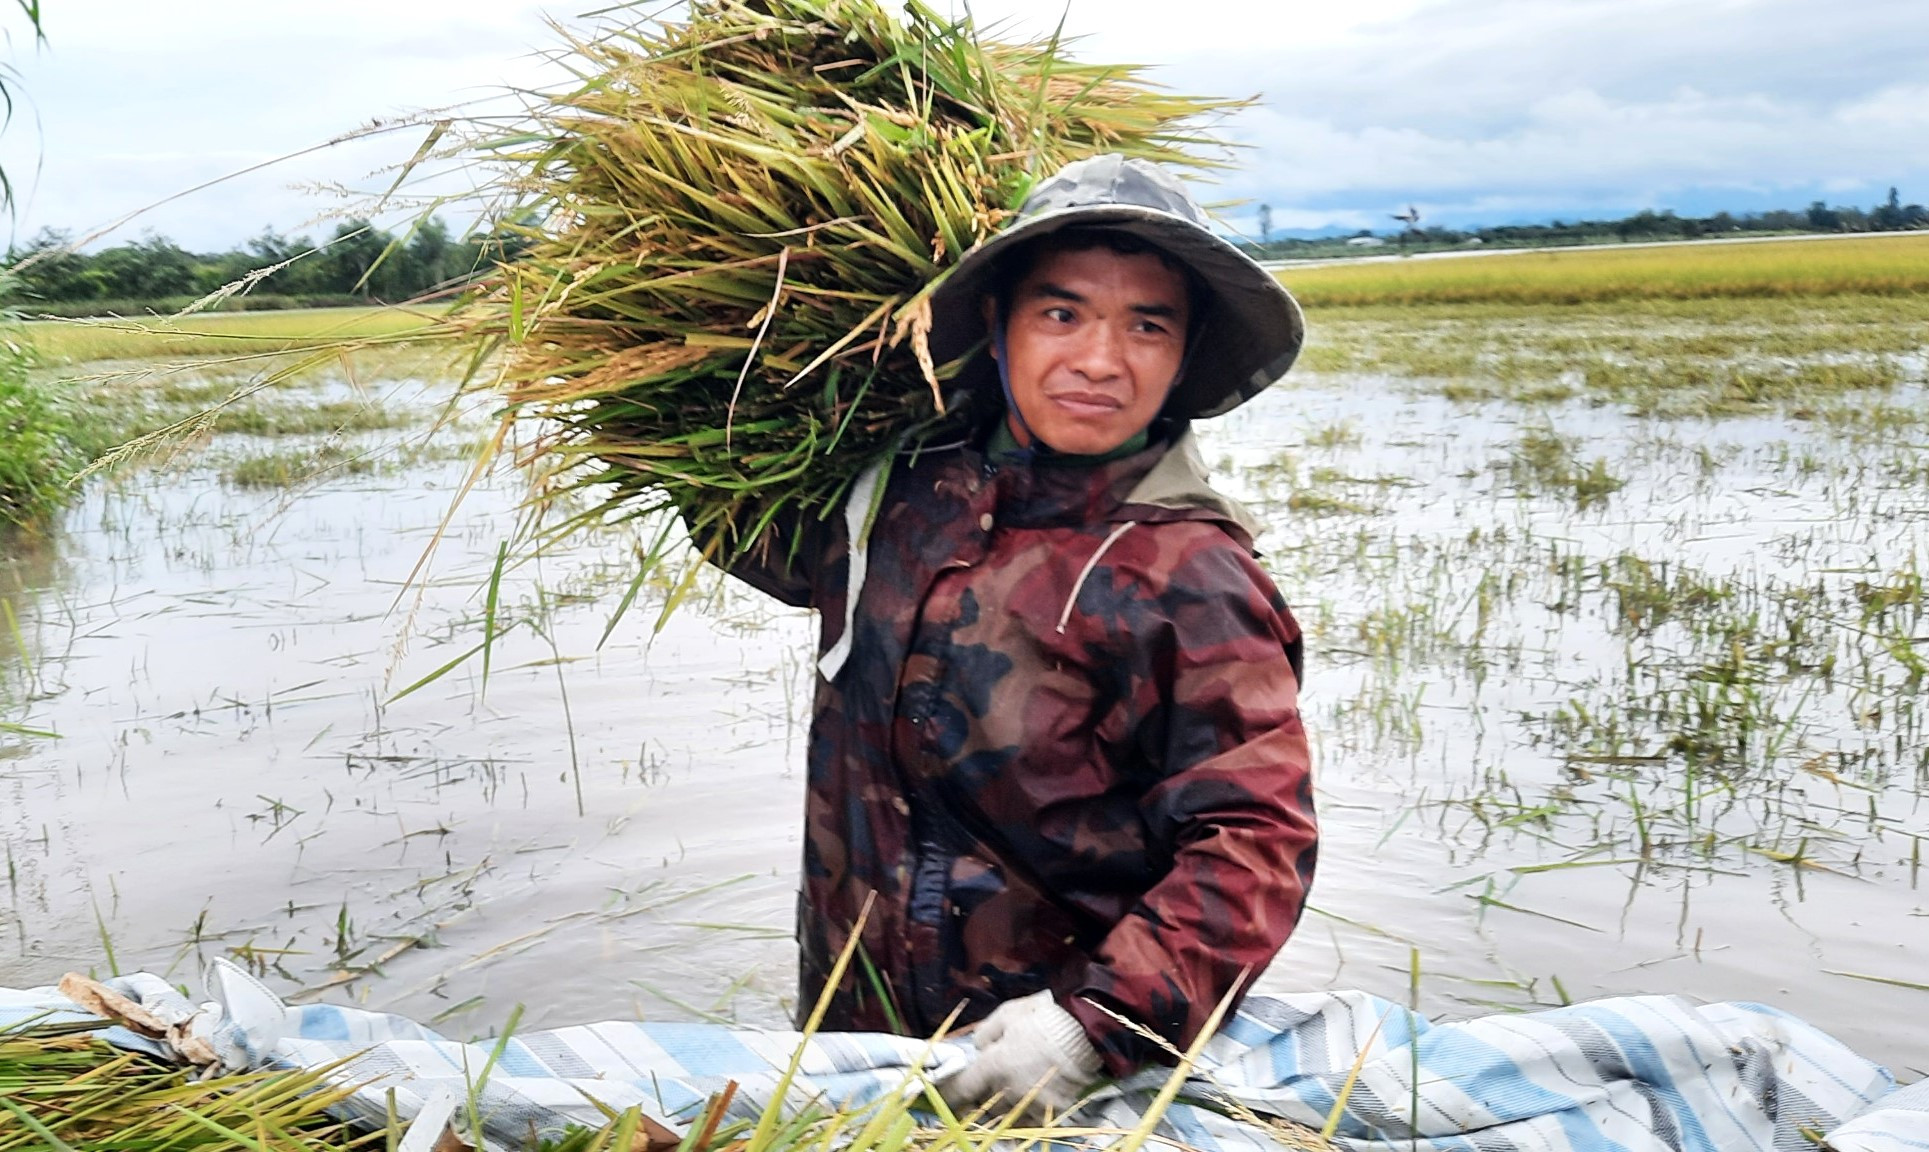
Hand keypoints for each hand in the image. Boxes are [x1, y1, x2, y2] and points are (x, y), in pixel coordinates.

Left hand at [939, 991, 1103, 1119]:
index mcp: (994, 1066)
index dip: (946, 1095)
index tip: (937, 1097)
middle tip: (977, 1094)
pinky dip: (1024, 1115)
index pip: (962, 1089)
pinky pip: (1031, 1120)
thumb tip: (979, 1048)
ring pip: (1006, 1116)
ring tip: (1002, 1099)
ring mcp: (1032, 1102)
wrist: (1085, 1029)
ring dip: (999, 1110)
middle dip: (977, 1101)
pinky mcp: (1053, 1109)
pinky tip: (1024, 1105)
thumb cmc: (1043, 1016)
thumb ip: (985, 1034)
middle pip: (983, 1106)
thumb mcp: (1007, 1014)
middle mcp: (1010, 1090)